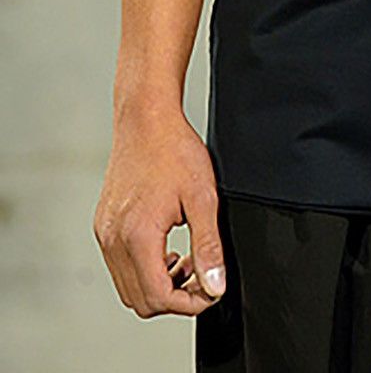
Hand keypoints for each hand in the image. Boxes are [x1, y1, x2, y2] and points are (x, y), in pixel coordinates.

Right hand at [93, 98, 227, 317]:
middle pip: (140, 300)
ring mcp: (104, 234)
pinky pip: (120, 265)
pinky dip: (144, 268)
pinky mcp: (103, 226)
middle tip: (201, 276)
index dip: (189, 303)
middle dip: (174, 298)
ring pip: (128, 286)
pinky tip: (167, 247)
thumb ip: (209, 246)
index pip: (158, 297)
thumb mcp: (203, 198)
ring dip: (158, 284)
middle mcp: (113, 240)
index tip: (210, 291)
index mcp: (137, 237)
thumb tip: (215, 285)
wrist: (146, 119)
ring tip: (187, 260)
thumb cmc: (173, 149)